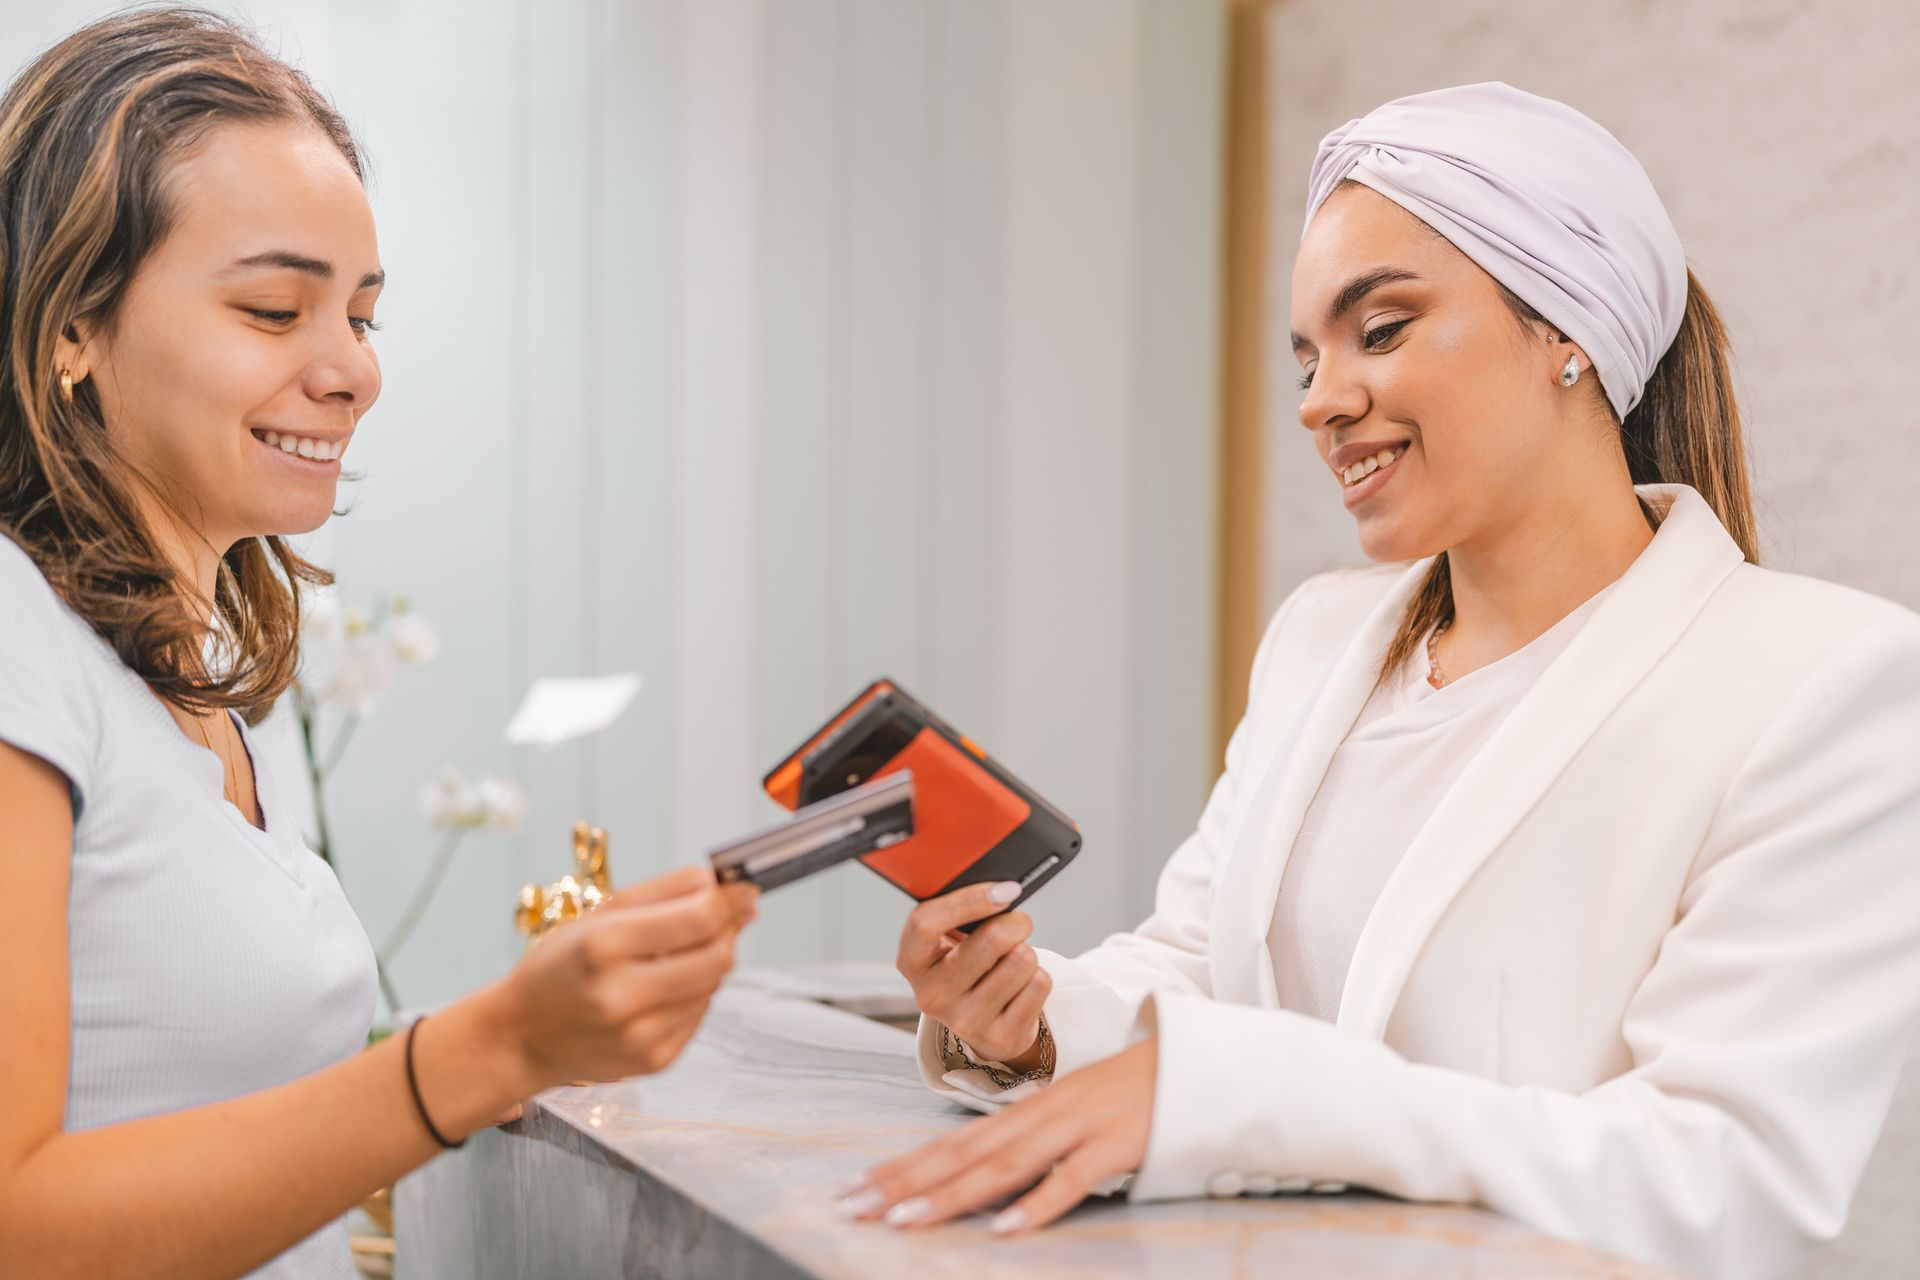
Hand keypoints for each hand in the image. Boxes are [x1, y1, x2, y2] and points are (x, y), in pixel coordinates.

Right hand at [488, 865, 758, 1094]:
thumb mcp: (599, 914)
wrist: (522, 1036)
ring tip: (677, 955)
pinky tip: (662, 989)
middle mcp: (621, 995)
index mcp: (603, 946)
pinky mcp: (654, 1061)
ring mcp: (640, 1035)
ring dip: (709, 962)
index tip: (742, 889)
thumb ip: (665, 892)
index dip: (729, 901)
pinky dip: (694, 994)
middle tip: (720, 918)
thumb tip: (725, 887)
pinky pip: (700, 1015)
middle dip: (727, 931)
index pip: (698, 918)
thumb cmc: (560, 967)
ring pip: (714, 985)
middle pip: (718, 956)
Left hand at [836, 1038, 1157, 1233]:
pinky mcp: (1114, 1146)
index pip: (954, 1143)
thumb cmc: (1126, 1096)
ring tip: (905, 1219)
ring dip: (951, 1194)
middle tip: (854, 1207)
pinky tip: (1006, 1228)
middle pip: (964, 1154)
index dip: (903, 1166)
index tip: (857, 1189)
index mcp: (1027, 1110)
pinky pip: (1072, 1179)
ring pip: (1004, 1164)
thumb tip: (978, 1181)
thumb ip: (1026, 1144)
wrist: (1192, 1062)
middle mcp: (1042, 1115)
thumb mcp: (1068, 1114)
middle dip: (905, 1182)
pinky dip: (1038, 1203)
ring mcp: (1077, 1128)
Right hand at [896, 881, 1048, 1064]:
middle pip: (991, 939)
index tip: (1003, 891)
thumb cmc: (966, 967)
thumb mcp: (948, 941)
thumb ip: (960, 915)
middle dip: (1016, 922)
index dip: (968, 900)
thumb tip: (1001, 891)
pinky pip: (1039, 985)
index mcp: (912, 962)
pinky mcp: (1000, 1038)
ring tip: (1013, 962)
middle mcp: (932, 995)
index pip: (926, 923)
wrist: (983, 1024)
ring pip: (1022, 960)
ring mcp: (965, 1021)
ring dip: (1027, 953)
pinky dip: (1038, 978)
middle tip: (1018, 923)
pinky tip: (1021, 987)